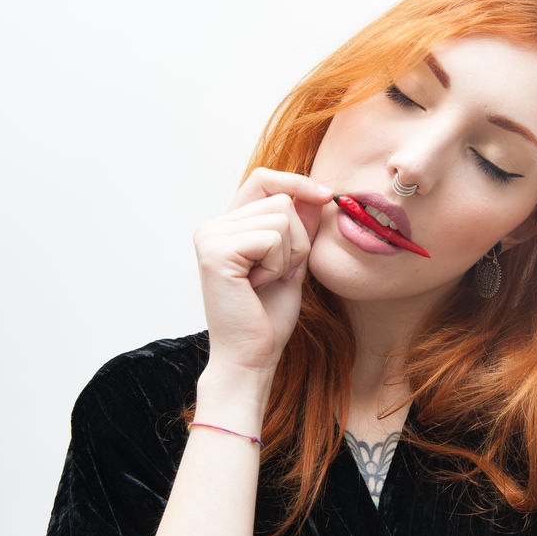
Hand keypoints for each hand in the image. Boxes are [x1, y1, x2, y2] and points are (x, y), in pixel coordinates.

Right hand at [192, 168, 332, 379]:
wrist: (252, 356)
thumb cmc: (269, 315)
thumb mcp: (293, 261)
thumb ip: (300, 226)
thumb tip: (319, 191)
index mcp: (227, 225)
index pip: (263, 179)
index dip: (296, 181)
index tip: (325, 196)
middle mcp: (213, 226)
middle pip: (281, 198)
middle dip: (297, 238)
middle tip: (276, 273)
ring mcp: (210, 236)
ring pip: (281, 216)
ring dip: (288, 254)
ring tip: (266, 281)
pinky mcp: (216, 252)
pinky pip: (272, 238)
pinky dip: (278, 265)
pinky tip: (257, 286)